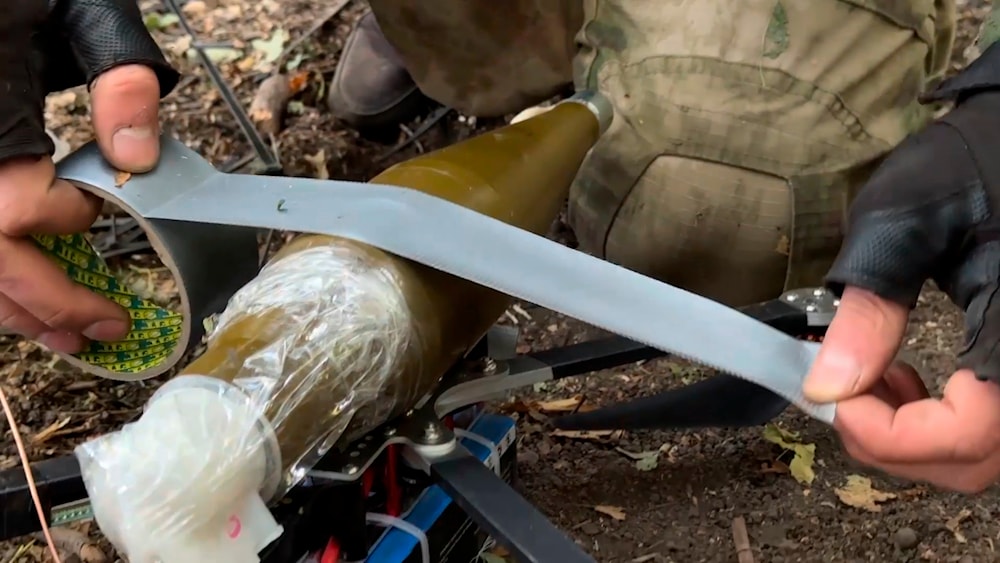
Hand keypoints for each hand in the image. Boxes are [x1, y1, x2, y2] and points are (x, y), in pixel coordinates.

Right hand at [0, 1, 176, 352]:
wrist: (1, 2)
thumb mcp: (85, 13)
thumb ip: (120, 79)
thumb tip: (140, 160)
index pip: (13, 206)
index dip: (65, 217)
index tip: (100, 209)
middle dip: (47, 302)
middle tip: (105, 329)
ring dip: (18, 307)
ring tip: (72, 338)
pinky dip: (1, 284)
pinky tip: (32, 301)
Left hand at [802, 43, 999, 491]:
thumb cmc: (968, 163)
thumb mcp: (900, 224)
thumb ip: (869, 309)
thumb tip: (825, 386)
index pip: (968, 435)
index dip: (892, 437)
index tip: (834, 399)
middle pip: (974, 460)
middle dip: (893, 443)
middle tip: (841, 393)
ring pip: (981, 454)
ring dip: (914, 438)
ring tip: (870, 381)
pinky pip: (988, 425)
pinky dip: (938, 424)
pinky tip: (904, 380)